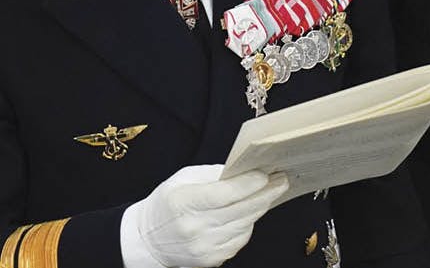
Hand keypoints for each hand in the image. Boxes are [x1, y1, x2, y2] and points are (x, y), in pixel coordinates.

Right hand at [128, 164, 287, 266]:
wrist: (148, 240)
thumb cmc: (166, 204)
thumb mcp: (181, 180)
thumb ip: (212, 174)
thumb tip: (242, 170)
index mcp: (183, 202)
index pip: (223, 194)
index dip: (248, 184)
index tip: (265, 174)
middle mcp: (194, 227)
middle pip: (240, 210)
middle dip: (265, 194)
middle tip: (281, 181)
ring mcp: (203, 247)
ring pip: (244, 226)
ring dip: (260, 208)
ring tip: (268, 194)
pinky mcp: (211, 259)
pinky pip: (239, 240)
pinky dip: (248, 225)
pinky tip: (249, 214)